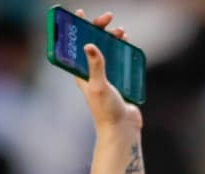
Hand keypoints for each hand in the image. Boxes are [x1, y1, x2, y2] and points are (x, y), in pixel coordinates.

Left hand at [74, 10, 142, 132]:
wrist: (121, 129)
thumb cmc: (106, 110)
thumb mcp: (99, 85)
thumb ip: (95, 65)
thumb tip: (89, 44)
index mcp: (81, 73)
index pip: (76, 45)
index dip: (76, 28)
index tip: (80, 14)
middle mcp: (90, 72)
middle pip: (92, 43)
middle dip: (99, 29)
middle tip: (109, 18)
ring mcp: (104, 76)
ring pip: (107, 50)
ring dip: (113, 38)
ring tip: (122, 31)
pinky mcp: (117, 81)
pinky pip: (118, 60)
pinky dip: (122, 50)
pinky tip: (128, 45)